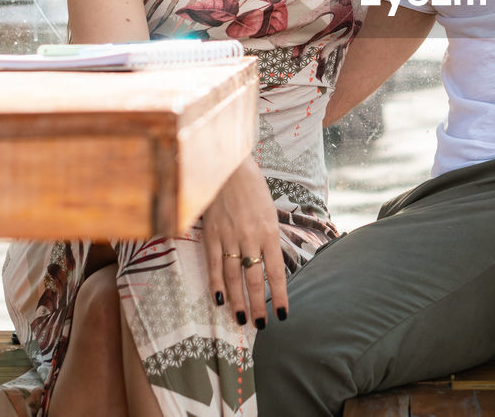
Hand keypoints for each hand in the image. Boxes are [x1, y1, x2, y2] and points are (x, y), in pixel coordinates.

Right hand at [202, 157, 285, 328]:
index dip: (281, 295)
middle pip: (254, 279)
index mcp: (270, 232)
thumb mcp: (270, 214)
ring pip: (233, 277)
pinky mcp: (211, 235)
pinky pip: (213, 265)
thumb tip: (273, 268)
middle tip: (261, 326)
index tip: (284, 314)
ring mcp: (229, 237)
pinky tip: (220, 301)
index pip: (277, 272)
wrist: (229, 169)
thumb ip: (270, 240)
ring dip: (237, 301)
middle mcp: (250, 238)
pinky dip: (216, 285)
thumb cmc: (254, 190)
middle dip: (258, 305)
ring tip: (241, 320)